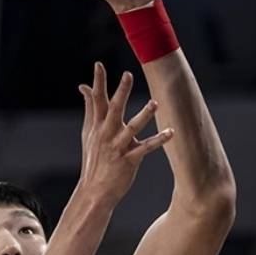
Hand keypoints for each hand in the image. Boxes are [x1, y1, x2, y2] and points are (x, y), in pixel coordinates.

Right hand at [78, 61, 172, 207]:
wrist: (94, 189)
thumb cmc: (93, 159)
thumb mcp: (88, 133)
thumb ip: (89, 108)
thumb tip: (84, 87)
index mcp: (97, 126)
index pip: (96, 100)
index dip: (98, 82)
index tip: (99, 64)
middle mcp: (106, 134)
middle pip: (114, 110)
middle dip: (121, 93)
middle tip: (128, 75)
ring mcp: (118, 147)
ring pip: (132, 128)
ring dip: (144, 116)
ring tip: (154, 103)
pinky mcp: (129, 160)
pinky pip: (146, 148)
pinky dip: (159, 140)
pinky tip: (171, 132)